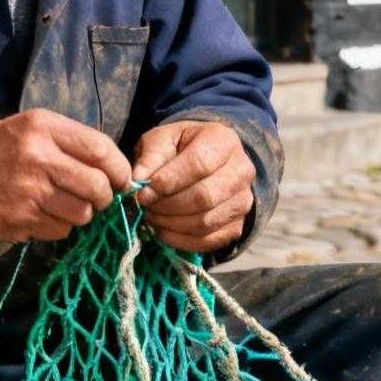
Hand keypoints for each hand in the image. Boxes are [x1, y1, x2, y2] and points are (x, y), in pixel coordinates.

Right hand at [0, 109, 131, 242]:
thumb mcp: (32, 127)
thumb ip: (72, 142)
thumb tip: (114, 169)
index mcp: (44, 128)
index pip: (102, 150)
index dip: (120, 169)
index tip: (121, 179)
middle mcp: (39, 159)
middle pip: (98, 187)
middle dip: (104, 196)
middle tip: (97, 196)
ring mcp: (29, 193)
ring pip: (84, 214)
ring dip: (82, 213)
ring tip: (66, 204)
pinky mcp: (21, 221)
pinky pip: (61, 231)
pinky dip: (60, 226)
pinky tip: (44, 213)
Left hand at [131, 120, 254, 252]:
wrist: (206, 163)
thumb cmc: (180, 148)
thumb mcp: (162, 140)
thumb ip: (150, 157)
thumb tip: (137, 181)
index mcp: (225, 141)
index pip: (199, 164)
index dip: (168, 182)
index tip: (143, 191)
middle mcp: (242, 171)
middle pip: (204, 197)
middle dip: (167, 206)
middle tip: (144, 206)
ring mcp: (243, 201)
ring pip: (205, 222)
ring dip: (171, 224)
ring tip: (151, 216)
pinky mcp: (237, 225)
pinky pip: (207, 241)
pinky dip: (180, 240)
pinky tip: (163, 230)